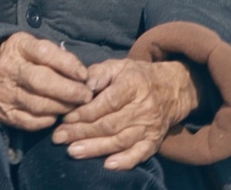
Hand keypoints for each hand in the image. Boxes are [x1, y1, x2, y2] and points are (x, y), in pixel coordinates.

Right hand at [0, 32, 91, 130]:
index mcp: (18, 47)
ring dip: (62, 107)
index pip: (45, 53)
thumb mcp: (33, 45)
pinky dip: (47, 120)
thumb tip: (83, 75)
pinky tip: (55, 114)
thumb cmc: (19, 58)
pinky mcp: (3, 113)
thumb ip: (57, 56)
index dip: (68, 65)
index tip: (84, 75)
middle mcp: (8, 69)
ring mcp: (3, 93)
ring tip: (74, 106)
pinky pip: (31, 121)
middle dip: (69, 91)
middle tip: (85, 96)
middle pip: (42, 81)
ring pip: (38, 104)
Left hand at [52, 59, 197, 170]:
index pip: (107, 103)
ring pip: (120, 140)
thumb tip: (82, 86)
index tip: (65, 118)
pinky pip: (139, 154)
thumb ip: (98, 74)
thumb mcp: (117, 66)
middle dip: (82, 132)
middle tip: (59, 137)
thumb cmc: (136, 76)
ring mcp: (150, 127)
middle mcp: (143, 108)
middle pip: (110, 124)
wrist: (172, 89)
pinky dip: (124, 161)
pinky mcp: (154, 141)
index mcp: (133, 85)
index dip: (85, 112)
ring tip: (73, 151)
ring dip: (95, 148)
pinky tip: (107, 164)